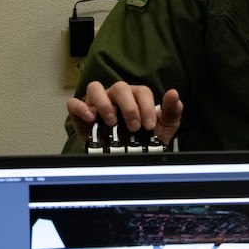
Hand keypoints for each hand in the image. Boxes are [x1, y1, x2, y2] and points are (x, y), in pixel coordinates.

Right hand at [67, 81, 183, 146]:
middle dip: (129, 107)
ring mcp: (97, 103)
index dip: (147, 106)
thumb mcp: (163, 128)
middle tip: (134, 127)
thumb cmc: (143, 140)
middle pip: (120, 88)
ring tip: (112, 121)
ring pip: (96, 88)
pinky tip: (90, 117)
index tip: (149, 125)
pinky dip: (80, 107)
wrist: (126, 160)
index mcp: (135, 97)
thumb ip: (171, 112)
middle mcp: (115, 97)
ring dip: (105, 104)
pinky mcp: (81, 114)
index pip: (142, 91)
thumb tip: (174, 93)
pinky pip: (74, 103)